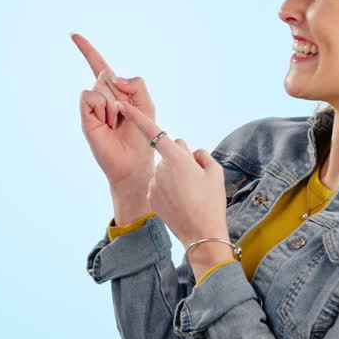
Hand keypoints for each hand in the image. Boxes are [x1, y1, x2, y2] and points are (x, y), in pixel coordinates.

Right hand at [74, 32, 156, 189]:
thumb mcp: (147, 104)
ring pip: (100, 85)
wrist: (133, 163)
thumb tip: (112, 76)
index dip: (87, 50)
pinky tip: (106, 123)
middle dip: (120, 92)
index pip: (99, 65)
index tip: (73, 35)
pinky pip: (90, 96)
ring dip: (113, 103)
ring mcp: (92, 105)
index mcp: (116, 90)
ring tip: (115, 122)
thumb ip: (137, 84)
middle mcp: (101, 95)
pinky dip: (101, 107)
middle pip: (107, 74)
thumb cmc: (142, 136)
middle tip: (124, 115)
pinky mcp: (85, 115)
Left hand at [113, 99, 228, 248]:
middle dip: (180, 156)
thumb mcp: (214, 173)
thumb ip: (201, 155)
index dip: (136, 117)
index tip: (123, 104)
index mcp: (176, 159)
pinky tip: (180, 200)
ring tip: (189, 192)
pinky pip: (160, 182)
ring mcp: (154, 183)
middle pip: (170, 152)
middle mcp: (160, 169)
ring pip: (165, 168)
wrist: (201, 234)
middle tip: (195, 177)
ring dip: (175, 174)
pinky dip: (168, 186)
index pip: (154, 132)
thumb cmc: (211, 202)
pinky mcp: (152, 195)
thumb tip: (190, 153)